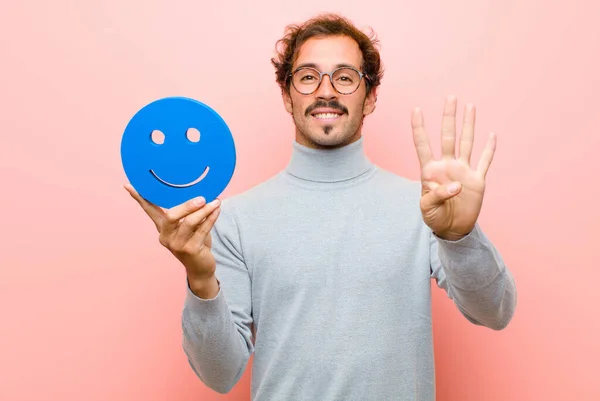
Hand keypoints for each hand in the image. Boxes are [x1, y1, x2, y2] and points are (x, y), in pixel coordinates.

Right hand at [124, 184, 220, 291]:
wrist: (201, 268)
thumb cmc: (195, 242)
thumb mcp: (187, 227)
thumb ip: (187, 213)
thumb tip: (197, 191)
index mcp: (162, 228)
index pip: (149, 210)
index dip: (139, 198)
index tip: (128, 185)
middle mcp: (166, 236)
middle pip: (171, 215)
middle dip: (187, 205)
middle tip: (201, 197)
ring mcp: (177, 245)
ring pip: (190, 222)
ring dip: (204, 211)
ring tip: (215, 202)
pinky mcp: (191, 250)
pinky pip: (203, 230)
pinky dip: (211, 218)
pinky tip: (217, 210)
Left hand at [411, 95, 495, 240]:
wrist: (452, 229)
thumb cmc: (435, 217)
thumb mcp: (427, 208)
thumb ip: (437, 195)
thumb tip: (456, 185)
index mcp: (430, 171)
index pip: (423, 145)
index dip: (419, 128)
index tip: (416, 109)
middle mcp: (447, 166)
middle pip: (448, 136)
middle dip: (449, 117)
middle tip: (450, 97)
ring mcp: (463, 171)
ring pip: (466, 142)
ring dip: (468, 125)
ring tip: (470, 106)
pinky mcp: (477, 180)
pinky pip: (485, 161)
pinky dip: (490, 149)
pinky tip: (492, 135)